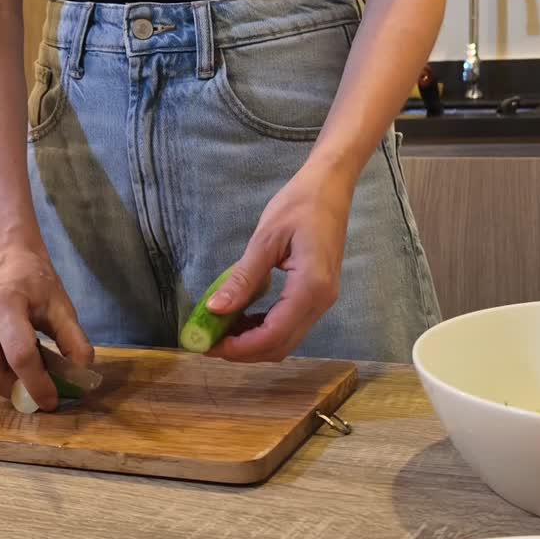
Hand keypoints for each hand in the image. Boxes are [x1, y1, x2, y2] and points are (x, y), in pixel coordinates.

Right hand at [0, 244, 93, 409]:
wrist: (3, 255)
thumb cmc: (35, 281)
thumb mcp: (61, 306)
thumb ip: (74, 340)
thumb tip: (80, 375)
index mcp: (4, 305)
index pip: (20, 356)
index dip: (37, 384)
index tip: (51, 402)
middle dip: (16, 390)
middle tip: (38, 391)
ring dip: (6, 375)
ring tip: (24, 359)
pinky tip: (2, 342)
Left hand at [206, 164, 354, 361]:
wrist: (331, 187)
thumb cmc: (300, 204)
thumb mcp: (265, 238)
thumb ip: (243, 278)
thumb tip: (215, 309)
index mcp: (311, 287)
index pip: (273, 335)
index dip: (240, 348)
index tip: (208, 345)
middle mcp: (321, 302)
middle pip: (281, 346)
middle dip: (243, 351)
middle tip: (208, 342)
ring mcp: (323, 301)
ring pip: (286, 340)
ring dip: (253, 343)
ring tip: (221, 331)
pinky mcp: (318, 296)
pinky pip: (291, 325)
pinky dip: (265, 330)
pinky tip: (242, 319)